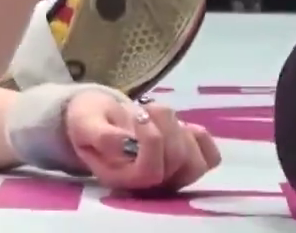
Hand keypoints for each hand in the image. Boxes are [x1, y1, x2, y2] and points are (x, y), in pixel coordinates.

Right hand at [65, 93, 220, 191]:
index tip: (136, 113)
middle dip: (164, 127)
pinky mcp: (188, 164)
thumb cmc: (90, 122)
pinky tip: (181, 126)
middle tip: (142, 108)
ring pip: (196, 163)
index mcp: (122, 179)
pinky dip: (201, 138)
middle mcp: (151, 186)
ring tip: (158, 115)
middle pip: (177, 163)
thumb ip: (100, 135)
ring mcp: (173, 177)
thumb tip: (124, 143)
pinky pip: (211, 158)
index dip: (150, 141)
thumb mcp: (84, 123)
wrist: (97, 120)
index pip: (150, 172)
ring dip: (180, 131)